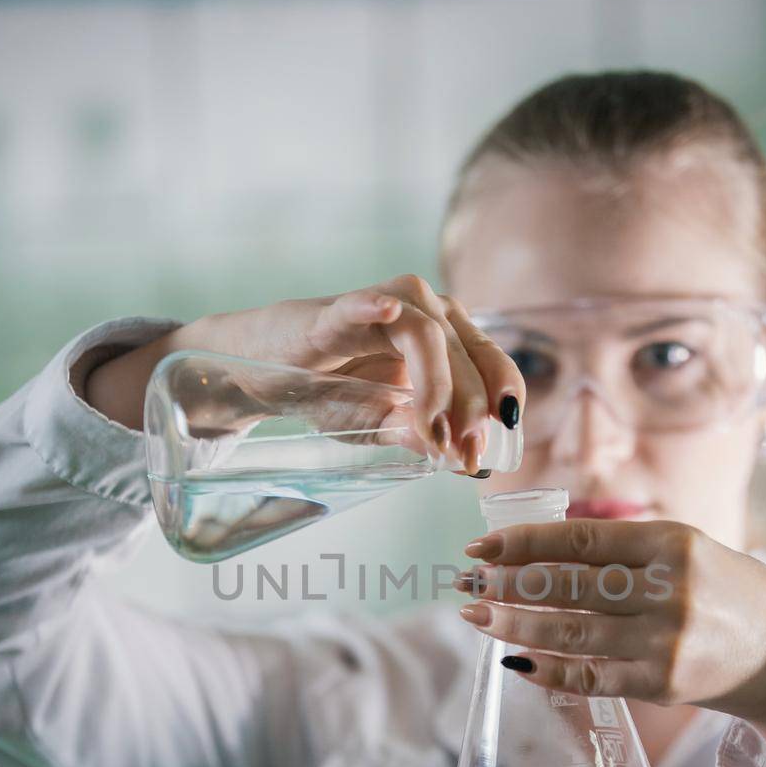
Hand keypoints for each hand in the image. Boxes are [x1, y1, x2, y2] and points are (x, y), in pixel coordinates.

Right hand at [86, 273, 524, 472]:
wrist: (262, 374)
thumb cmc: (328, 390)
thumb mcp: (380, 424)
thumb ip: (420, 437)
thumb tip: (463, 463)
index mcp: (442, 336)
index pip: (490, 361)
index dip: (501, 399)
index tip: (503, 441)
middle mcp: (420, 311)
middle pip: (466, 351)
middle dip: (471, 406)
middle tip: (465, 451)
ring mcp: (378, 307)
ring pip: (428, 332)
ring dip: (437, 382)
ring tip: (431, 427)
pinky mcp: (333, 313)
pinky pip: (359, 304)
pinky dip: (372, 307)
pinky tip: (385, 312)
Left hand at [455, 519, 765, 766]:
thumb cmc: (728, 593)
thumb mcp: (689, 549)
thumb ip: (626, 549)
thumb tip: (540, 550)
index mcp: (672, 543)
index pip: (578, 538)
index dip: (521, 542)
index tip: (480, 546)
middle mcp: (668, 590)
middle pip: (566, 585)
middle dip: (505, 584)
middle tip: (465, 583)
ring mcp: (663, 641)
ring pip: (569, 632)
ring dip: (513, 625)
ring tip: (476, 618)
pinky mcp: (660, 684)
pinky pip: (588, 676)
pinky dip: (546, 669)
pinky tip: (515, 659)